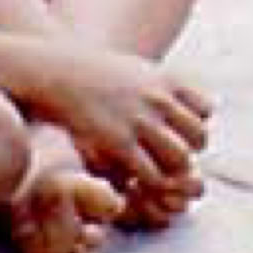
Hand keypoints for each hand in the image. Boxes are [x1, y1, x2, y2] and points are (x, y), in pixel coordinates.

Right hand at [23, 38, 212, 197]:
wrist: (47, 72)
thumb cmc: (83, 72)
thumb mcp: (128, 68)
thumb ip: (155, 86)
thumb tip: (173, 104)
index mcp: (163, 78)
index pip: (205, 109)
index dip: (191, 124)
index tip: (171, 131)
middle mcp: (158, 99)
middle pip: (199, 138)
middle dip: (184, 151)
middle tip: (160, 158)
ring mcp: (140, 121)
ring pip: (181, 161)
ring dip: (168, 171)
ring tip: (147, 173)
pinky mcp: (119, 143)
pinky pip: (152, 175)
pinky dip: (146, 184)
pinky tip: (129, 179)